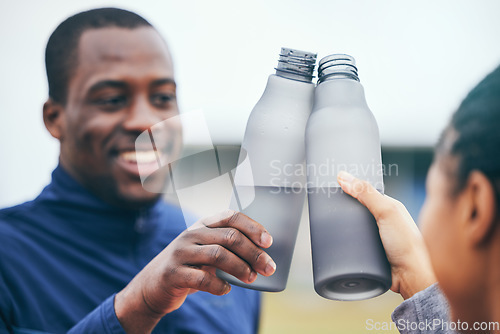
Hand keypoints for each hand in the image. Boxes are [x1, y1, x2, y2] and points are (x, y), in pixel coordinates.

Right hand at [114, 210, 274, 333]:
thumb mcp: (205, 250)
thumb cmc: (190, 267)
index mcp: (202, 225)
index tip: (268, 242)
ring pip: (218, 255)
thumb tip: (263, 256)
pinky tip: (227, 289)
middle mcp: (191, 234)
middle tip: (268, 267)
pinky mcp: (173, 274)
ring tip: (252, 278)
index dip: (252, 227)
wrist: (153, 285)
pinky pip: (202, 278)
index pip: (230, 216)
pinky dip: (219, 285)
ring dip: (240, 268)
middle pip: (229, 237)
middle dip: (253, 252)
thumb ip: (227, 247)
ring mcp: (180, 253)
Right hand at [337, 171, 435, 299]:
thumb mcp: (386, 212)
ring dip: (343, 228)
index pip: (366, 192)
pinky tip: (336, 241)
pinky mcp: (371, 253)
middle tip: (326, 204)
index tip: (333, 184)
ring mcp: (377, 237)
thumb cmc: (406, 244)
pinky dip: (345, 242)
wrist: (410, 278)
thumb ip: (367, 194)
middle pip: (357, 210)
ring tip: (326, 223)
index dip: (350, 188)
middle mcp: (384, 221)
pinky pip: (353, 244)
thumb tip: (344, 177)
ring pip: (354, 228)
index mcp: (390, 208)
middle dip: (343, 208)